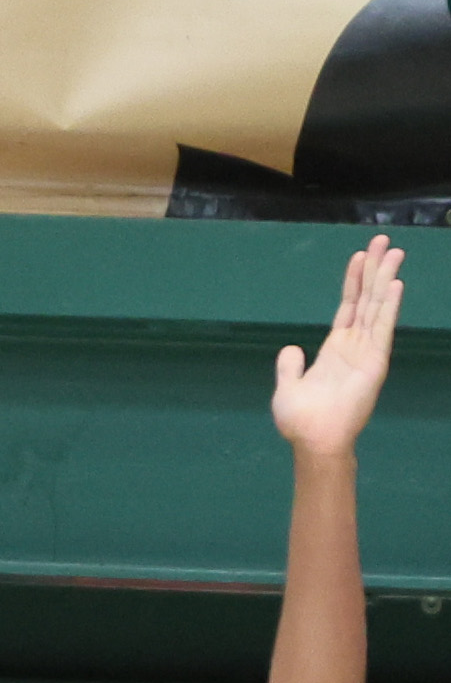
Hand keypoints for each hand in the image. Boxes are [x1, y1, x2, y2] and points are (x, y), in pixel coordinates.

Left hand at [272, 235, 403, 456]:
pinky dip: (389, 306)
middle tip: (383, 241)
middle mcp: (354, 346)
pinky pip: (382, 329)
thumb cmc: (301, 420)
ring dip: (385, 279)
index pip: (348, 307)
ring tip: (394, 251)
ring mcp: (366, 352)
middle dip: (375, 270)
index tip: (360, 256)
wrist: (313, 440)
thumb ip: (289, 367)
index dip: (354, 281)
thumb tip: (290, 349)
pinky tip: (395, 284)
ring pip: (377, 307)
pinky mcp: (374, 363)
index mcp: (334, 349)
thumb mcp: (287, 388)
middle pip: (367, 299)